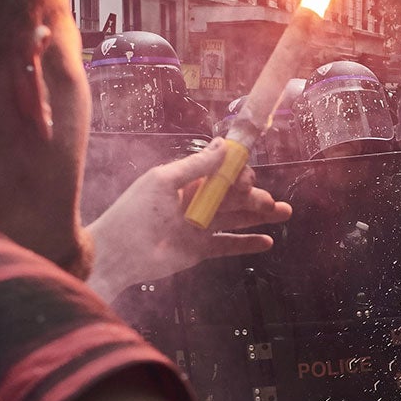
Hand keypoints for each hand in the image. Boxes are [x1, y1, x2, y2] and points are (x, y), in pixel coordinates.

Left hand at [85, 138, 292, 301]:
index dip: (237, 174)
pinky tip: (267, 241)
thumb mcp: (164, 182)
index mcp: (184, 181)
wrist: (116, 254)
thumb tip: (223, 145)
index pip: (219, 172)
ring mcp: (198, 226)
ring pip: (235, 218)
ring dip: (259, 216)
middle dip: (254, 196)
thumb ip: (196, 166)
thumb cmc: (133, 214)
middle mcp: (194, 202)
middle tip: (270, 202)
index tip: (247, 178)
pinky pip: (228, 245)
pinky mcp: (199, 250)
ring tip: (284, 213)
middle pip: (232, 196)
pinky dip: (247, 243)